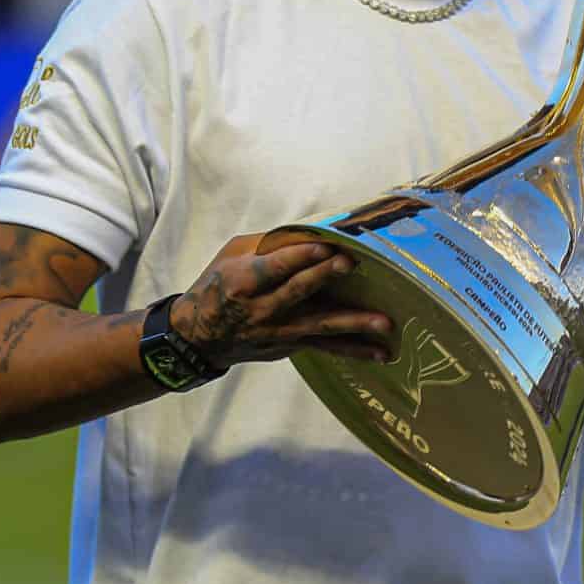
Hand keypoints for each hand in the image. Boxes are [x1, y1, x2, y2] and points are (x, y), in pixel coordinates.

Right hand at [172, 234, 394, 367]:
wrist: (200, 337)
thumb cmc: (219, 285)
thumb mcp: (232, 255)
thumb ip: (269, 244)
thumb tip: (312, 231)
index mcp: (243, 281)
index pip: (274, 267)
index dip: (300, 256)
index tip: (326, 245)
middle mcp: (262, 309)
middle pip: (297, 292)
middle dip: (324, 277)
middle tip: (350, 264)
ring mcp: (280, 332)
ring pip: (319, 326)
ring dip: (353, 324)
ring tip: (384, 323)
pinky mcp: (292, 346)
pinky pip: (327, 348)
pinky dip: (355, 351)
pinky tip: (382, 352)